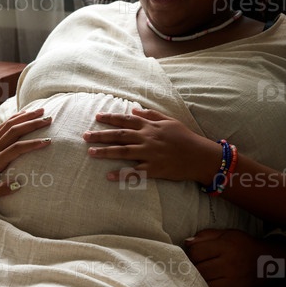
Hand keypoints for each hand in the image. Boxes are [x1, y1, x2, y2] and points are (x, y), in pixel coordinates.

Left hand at [0, 108, 51, 203]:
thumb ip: (1, 189)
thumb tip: (17, 184)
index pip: (16, 148)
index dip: (32, 144)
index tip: (48, 142)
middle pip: (14, 131)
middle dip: (32, 123)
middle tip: (49, 118)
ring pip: (8, 125)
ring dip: (25, 116)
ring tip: (40, 111)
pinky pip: (3, 127)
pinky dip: (14, 118)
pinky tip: (24, 115)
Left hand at [83, 107, 219, 183]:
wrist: (200, 156)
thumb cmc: (185, 137)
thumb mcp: (169, 121)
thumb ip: (151, 115)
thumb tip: (134, 111)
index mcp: (150, 127)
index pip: (126, 120)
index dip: (110, 118)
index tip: (97, 117)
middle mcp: (147, 139)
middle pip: (119, 135)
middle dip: (101, 135)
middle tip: (84, 136)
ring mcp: (149, 154)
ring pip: (123, 152)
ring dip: (105, 152)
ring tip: (90, 152)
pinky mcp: (154, 169)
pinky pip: (134, 172)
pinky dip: (121, 174)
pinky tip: (109, 176)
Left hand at [183, 229, 276, 286]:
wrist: (271, 262)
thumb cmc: (244, 246)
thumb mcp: (227, 234)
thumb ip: (206, 236)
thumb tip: (187, 243)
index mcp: (226, 247)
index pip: (195, 253)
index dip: (191, 254)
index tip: (195, 256)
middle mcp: (230, 266)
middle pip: (199, 271)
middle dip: (194, 269)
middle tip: (198, 268)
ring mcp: (234, 283)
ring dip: (201, 284)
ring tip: (204, 279)